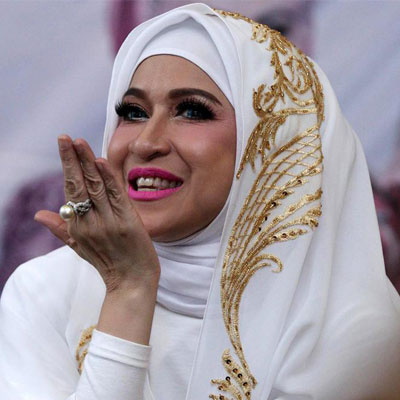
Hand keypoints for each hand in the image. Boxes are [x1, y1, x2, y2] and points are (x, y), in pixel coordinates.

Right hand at [35, 135, 159, 292]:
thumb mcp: (80, 247)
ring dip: (87, 163)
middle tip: (65, 137)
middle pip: (78, 185)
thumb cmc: (108, 263)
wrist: (132, 282)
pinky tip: (100, 162)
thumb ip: (61, 229)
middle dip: (71, 160)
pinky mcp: (127, 223)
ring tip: (79, 142)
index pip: (70, 190)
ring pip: (95, 187)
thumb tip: (39, 214)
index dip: (67, 166)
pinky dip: (108, 178)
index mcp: (77, 227)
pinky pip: (116, 197)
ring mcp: (108, 223)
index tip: (63, 145)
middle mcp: (90, 223)